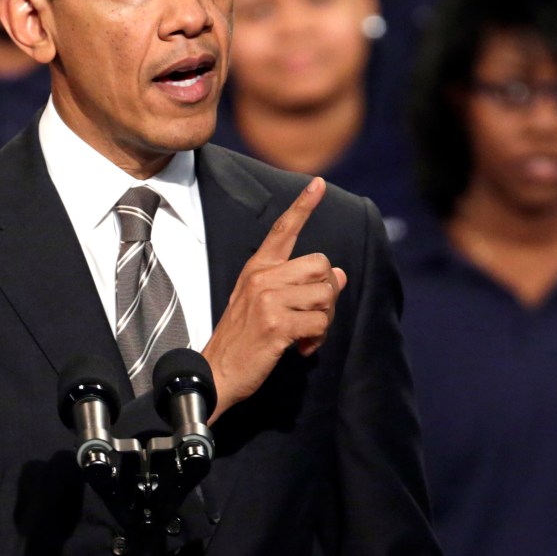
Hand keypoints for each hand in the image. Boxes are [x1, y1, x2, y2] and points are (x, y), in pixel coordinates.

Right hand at [201, 177, 346, 421]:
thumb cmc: (243, 339)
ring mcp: (268, 300)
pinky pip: (320, 323)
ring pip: (325, 295)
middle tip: (313, 316)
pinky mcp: (276, 324)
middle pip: (321, 265)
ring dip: (324, 321)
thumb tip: (340, 274)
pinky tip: (299, 349)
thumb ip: (298, 285)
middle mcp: (262, 277)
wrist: (216, 373)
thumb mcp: (263, 303)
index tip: (318, 183)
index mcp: (257, 268)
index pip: (283, 230)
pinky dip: (316, 340)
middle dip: (327, 294)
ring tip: (304, 335)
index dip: (303, 206)